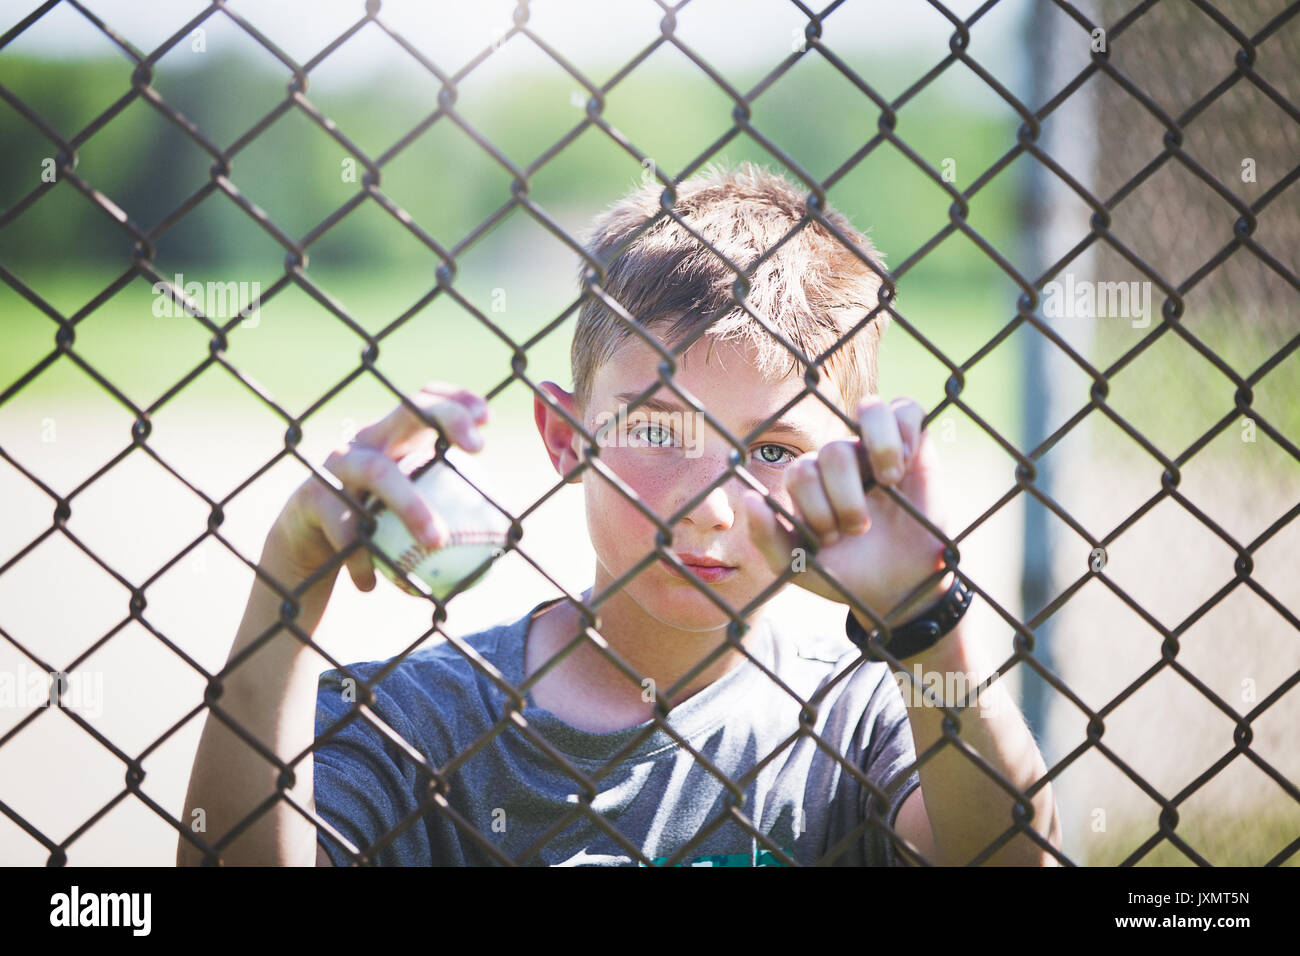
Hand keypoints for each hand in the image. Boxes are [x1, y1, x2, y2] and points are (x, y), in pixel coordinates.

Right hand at [271, 382, 489, 590]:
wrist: (305, 544)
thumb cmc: (371, 525)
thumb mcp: (405, 510)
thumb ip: (442, 508)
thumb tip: (501, 533)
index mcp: (392, 439)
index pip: (426, 402)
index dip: (457, 399)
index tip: (488, 418)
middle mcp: (365, 442)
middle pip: (407, 413)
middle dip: (445, 418)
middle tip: (479, 449)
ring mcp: (336, 466)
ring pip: (378, 471)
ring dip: (411, 505)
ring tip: (437, 541)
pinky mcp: (311, 498)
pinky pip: (343, 528)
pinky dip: (362, 559)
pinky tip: (372, 584)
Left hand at [743, 394, 951, 625]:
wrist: (898, 590)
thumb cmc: (845, 574)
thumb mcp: (799, 567)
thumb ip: (765, 538)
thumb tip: (748, 498)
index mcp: (810, 481)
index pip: (801, 473)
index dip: (815, 509)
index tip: (832, 539)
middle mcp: (841, 458)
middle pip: (833, 451)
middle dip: (847, 499)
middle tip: (859, 530)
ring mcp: (876, 448)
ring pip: (869, 412)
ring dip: (879, 452)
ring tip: (889, 483)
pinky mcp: (914, 445)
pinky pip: (906, 409)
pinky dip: (904, 430)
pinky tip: (905, 465)